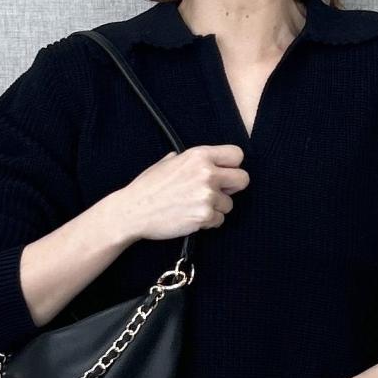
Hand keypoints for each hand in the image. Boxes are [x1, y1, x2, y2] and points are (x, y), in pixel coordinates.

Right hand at [117, 145, 248, 244]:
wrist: (134, 210)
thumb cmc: (148, 187)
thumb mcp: (168, 162)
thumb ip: (188, 160)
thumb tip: (199, 161)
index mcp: (199, 155)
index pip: (236, 155)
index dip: (232, 166)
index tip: (225, 173)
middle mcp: (207, 173)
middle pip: (243, 179)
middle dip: (233, 187)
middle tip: (218, 192)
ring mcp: (207, 196)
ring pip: (229, 204)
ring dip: (216, 208)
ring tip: (195, 207)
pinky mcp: (205, 216)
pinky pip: (219, 220)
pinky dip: (208, 222)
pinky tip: (191, 217)